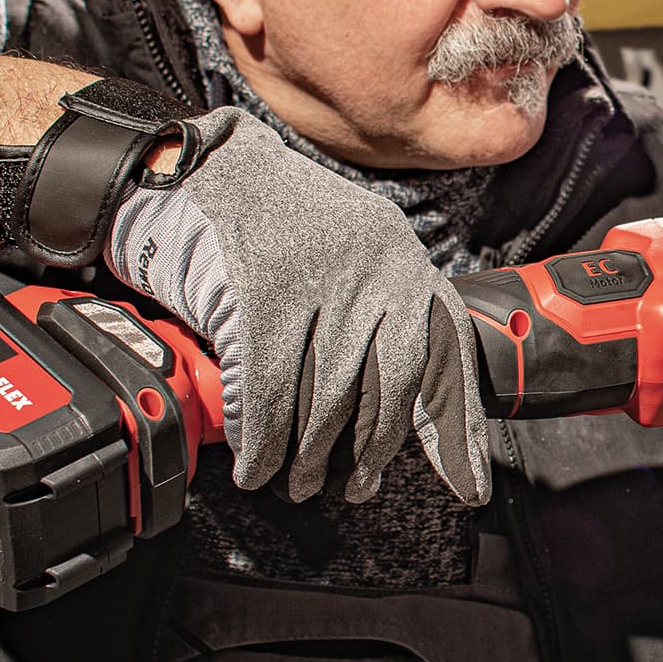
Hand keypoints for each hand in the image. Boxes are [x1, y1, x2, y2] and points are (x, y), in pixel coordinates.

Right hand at [103, 108, 488, 504]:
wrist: (194, 174)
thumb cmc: (269, 227)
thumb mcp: (344, 256)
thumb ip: (376, 314)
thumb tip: (392, 414)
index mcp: (402, 258)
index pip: (445, 353)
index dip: (455, 425)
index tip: (468, 484)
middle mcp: (374, 264)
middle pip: (386, 386)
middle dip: (370, 450)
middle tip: (355, 487)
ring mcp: (320, 278)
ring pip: (326, 397)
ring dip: (308, 455)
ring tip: (297, 481)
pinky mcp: (263, 296)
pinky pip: (271, 392)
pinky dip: (262, 440)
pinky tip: (255, 463)